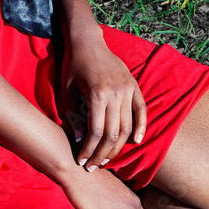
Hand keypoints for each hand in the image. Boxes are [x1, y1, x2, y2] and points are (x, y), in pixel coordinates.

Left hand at [61, 37, 146, 169]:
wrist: (88, 42)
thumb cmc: (74, 65)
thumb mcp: (67, 90)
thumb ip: (73, 116)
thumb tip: (79, 140)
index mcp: (97, 94)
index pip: (96, 132)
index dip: (89, 150)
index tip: (82, 161)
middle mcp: (115, 93)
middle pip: (113, 133)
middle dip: (102, 154)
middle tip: (93, 166)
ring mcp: (127, 89)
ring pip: (127, 126)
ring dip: (118, 147)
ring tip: (107, 159)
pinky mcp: (134, 86)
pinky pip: (142, 110)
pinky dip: (141, 127)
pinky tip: (136, 142)